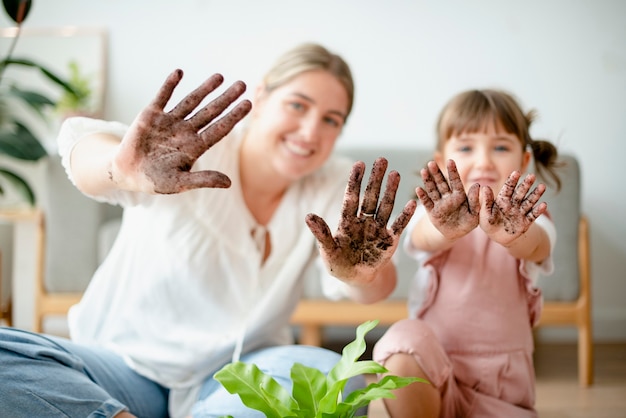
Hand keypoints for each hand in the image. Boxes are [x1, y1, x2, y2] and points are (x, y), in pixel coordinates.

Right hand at [110, 70, 251, 193]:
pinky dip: (170, 85)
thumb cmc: (155, 180)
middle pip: (210, 112)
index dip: (233, 117)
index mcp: (195, 147)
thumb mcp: (180, 183)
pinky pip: (163, 96)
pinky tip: (179, 72)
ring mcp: (170, 121)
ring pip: (191, 101)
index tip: (247, 104)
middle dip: (226, 98)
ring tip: (220, 76)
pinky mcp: (151, 115)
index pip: (219, 129)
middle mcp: (186, 131)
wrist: (127, 173)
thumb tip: (228, 183)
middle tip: (242, 85)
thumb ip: (203, 180)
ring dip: (205, 89)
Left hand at [305, 157, 415, 284]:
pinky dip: (405, 215)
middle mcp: (363, 220)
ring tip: (395, 174)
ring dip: (390, 191)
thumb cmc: (338, 263)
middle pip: (370, 196)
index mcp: (347, 221)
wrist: (355, 279)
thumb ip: (321, 233)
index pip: (351, 197)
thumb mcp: (328, 250)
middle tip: (381, 159)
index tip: (359, 164)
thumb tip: (308, 216)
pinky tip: (412, 202)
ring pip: (385, 206)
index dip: (355, 181)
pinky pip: (398, 225)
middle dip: (375, 179)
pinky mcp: (389, 240)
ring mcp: (377, 228)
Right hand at [416, 159, 478, 240]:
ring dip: (428, 181)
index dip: (452, 171)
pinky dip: (423, 196)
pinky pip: (427, 203)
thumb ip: (475, 200)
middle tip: (431, 163)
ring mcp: (439, 203)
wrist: (456, 234)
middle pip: (441, 183)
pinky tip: (418, 189)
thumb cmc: (468, 223)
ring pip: (433, 190)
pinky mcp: (432, 211)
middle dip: (436, 173)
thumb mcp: (475, 213)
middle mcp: (448, 197)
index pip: (455, 181)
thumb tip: (477, 185)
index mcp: (459, 196)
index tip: (450, 161)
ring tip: (424, 171)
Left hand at [479, 171, 546, 245]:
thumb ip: (486, 202)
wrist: (497, 236)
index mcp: (502, 200)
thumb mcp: (484, 214)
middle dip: (526, 184)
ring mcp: (520, 212)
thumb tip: (485, 187)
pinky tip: (544, 204)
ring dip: (536, 194)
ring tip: (542, 186)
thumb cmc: (488, 223)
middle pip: (520, 193)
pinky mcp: (526, 222)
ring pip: (529, 201)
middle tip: (532, 175)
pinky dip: (538, 211)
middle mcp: (513, 204)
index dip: (512, 181)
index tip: (516, 172)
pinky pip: (532, 215)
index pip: (508, 189)